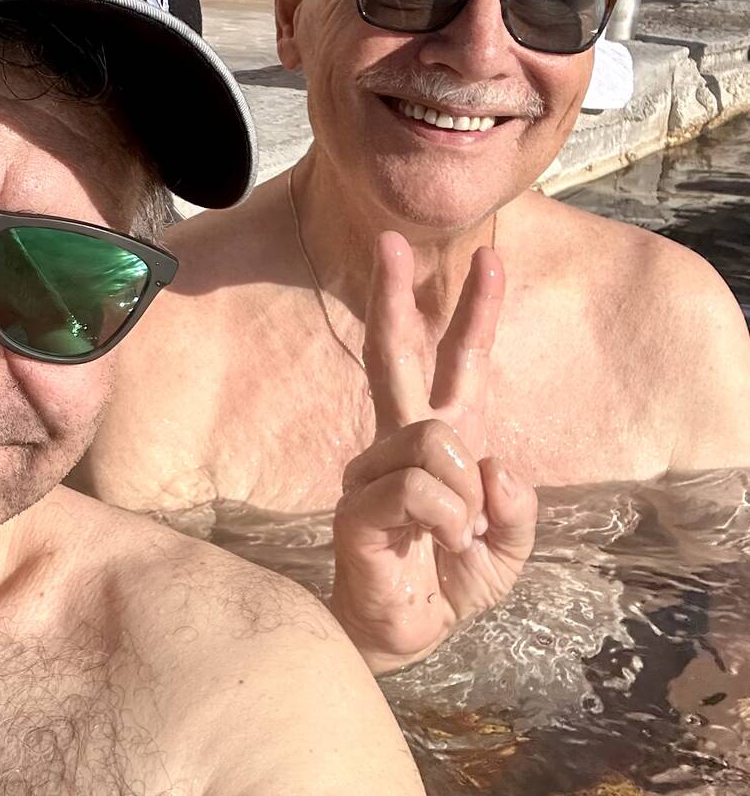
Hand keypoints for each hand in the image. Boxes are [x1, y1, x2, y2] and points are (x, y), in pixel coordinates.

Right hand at [330, 232, 537, 675]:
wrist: (406, 632)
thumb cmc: (450, 579)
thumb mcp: (508, 546)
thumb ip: (515, 506)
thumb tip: (494, 463)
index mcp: (440, 437)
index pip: (457, 363)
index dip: (476, 313)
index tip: (489, 259)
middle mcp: (398, 440)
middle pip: (394, 354)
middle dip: (393, 295)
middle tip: (390, 241)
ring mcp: (372, 469)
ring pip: (435, 440)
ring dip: (466, 497)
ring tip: (457, 536)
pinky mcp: (357, 505)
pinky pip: (422, 490)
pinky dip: (449, 521)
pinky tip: (439, 545)